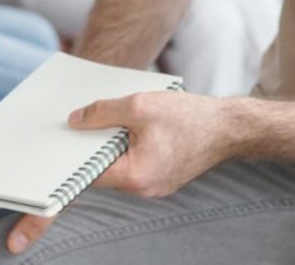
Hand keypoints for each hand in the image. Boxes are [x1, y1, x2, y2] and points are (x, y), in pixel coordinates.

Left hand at [69, 91, 236, 198]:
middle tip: (88, 117)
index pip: (90, 170)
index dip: (75, 150)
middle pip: (104, 167)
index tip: (64, 134)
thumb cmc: (190, 117)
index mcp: (135, 177)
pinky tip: (135, 125)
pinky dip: (131, 145)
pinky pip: (136, 162)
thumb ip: (103, 112)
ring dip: (114, 141)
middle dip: (95, 142)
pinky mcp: (162, 176)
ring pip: (120, 163)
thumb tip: (75, 120)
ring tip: (116, 117)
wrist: (230, 127)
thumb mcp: (141, 105)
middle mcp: (143, 188)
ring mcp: (154, 185)